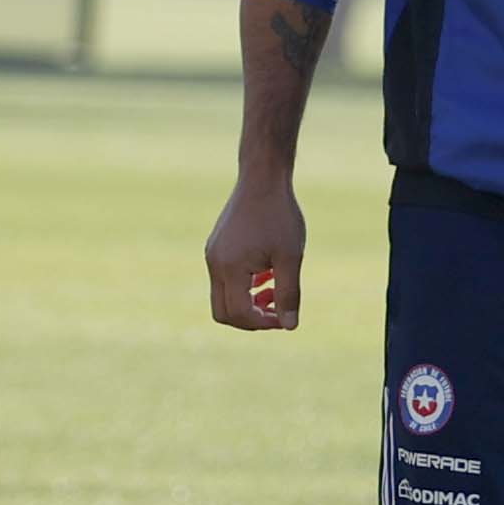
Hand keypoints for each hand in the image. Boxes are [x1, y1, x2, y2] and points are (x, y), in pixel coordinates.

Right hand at [206, 177, 303, 330]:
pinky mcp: (215, 247)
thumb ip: (289, 293)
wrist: (262, 178)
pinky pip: (223, 279)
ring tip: (273, 288)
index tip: (286, 314)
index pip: (240, 314)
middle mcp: (215, 264)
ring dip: (247, 302)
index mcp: (230, 268)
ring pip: (222, 297)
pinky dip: (242, 285)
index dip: (264, 323)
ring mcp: (212, 255)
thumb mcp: (291, 256)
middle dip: (251, 319)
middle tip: (277, 309)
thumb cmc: (280, 215)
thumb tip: (290, 327)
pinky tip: (265, 271)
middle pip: (224, 313)